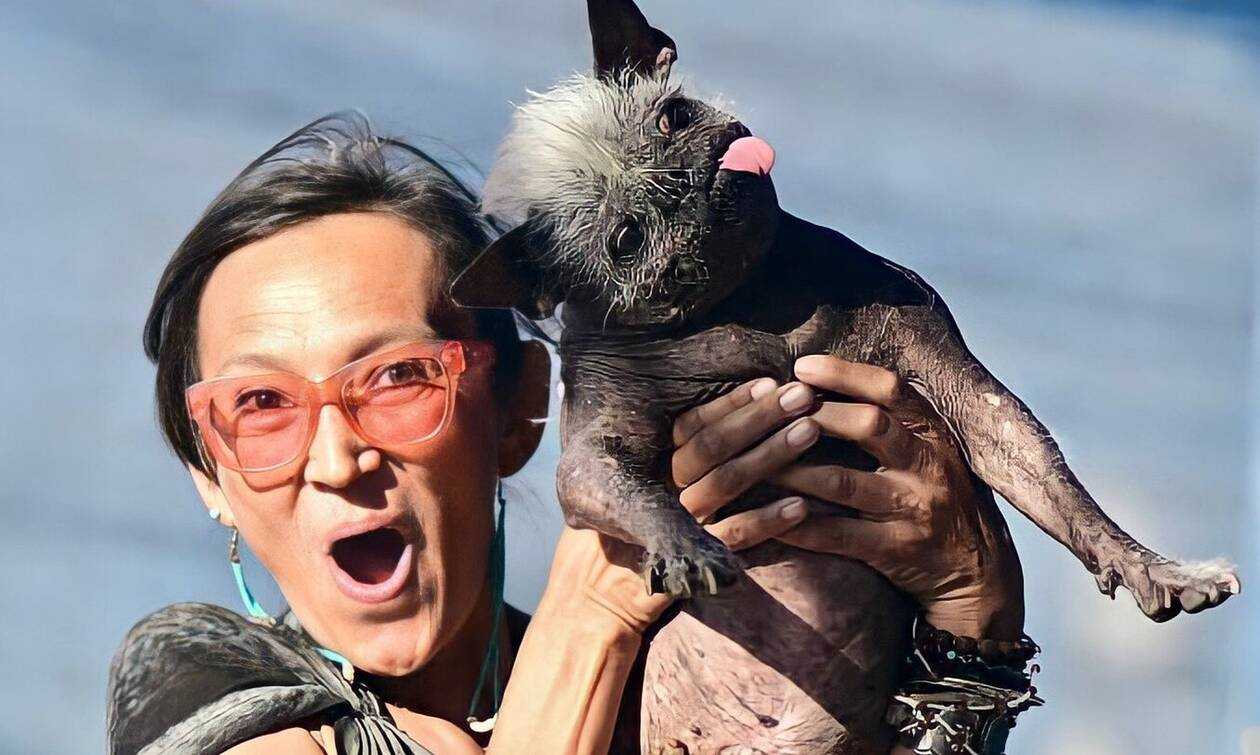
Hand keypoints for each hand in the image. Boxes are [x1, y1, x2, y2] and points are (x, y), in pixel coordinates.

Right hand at [548, 382, 810, 632]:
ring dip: (770, 456)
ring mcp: (676, 525)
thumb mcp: (646, 483)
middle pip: (711, 447)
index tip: (768, 384)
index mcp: (647, 464)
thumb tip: (738, 405)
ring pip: (725, 483)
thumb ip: (684, 451)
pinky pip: (733, 537)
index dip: (730, 405)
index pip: (690, 426)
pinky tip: (801, 506)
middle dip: (759, 418)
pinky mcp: (693, 561)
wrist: (603, 596)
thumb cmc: (636, 528)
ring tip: (810, 432)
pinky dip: (767, 521)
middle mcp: (660, 490)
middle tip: (801, 396)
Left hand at [670, 355, 1024, 640]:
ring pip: (842, 482)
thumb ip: (892, 421)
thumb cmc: (938, 499)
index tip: (802, 366)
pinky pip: (837, 536)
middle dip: (814, 415)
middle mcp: (928, 465)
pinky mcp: (896, 551)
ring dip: (792, 469)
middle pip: (868, 425)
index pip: (891, 388)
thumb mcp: (931, 452)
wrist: (978, 573)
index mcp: (933, 433)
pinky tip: (767, 518)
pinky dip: (798, 526)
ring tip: (752, 462)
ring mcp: (913, 509)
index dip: (845, 373)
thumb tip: (826, 383)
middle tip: (771, 413)